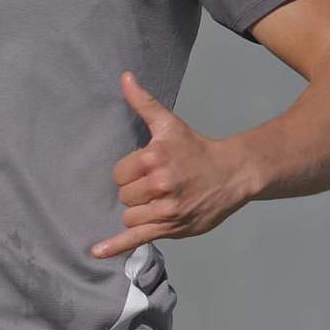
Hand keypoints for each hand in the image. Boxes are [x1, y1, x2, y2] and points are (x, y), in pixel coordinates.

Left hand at [90, 72, 256, 257]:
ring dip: (139, 212)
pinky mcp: (172, 227)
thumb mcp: (169, 124)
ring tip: (159, 202)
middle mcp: (160, 184)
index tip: (147, 170)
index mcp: (154, 158)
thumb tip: (124, 77)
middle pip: (124, 197)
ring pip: (130, 217)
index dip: (130, 173)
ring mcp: (167, 209)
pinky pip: (136, 238)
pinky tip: (96, 252)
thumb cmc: (196, 149)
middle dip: (136, 193)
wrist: (232, 174)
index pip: (119, 174)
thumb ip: (143, 103)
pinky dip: (115, 246)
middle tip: (157, 186)